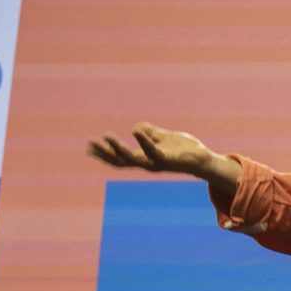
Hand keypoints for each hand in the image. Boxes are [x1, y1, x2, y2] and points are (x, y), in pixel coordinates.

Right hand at [89, 122, 215, 177]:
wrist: (202, 159)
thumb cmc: (183, 149)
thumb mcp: (163, 137)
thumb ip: (149, 132)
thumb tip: (136, 127)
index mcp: (144, 157)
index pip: (119, 157)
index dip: (103, 153)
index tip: (88, 146)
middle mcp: (146, 163)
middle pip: (120, 161)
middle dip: (104, 153)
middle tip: (89, 144)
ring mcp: (155, 162)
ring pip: (132, 158)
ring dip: (118, 148)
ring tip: (106, 136)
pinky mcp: (167, 159)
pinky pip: (153, 150)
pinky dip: (144, 141)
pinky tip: (135, 131)